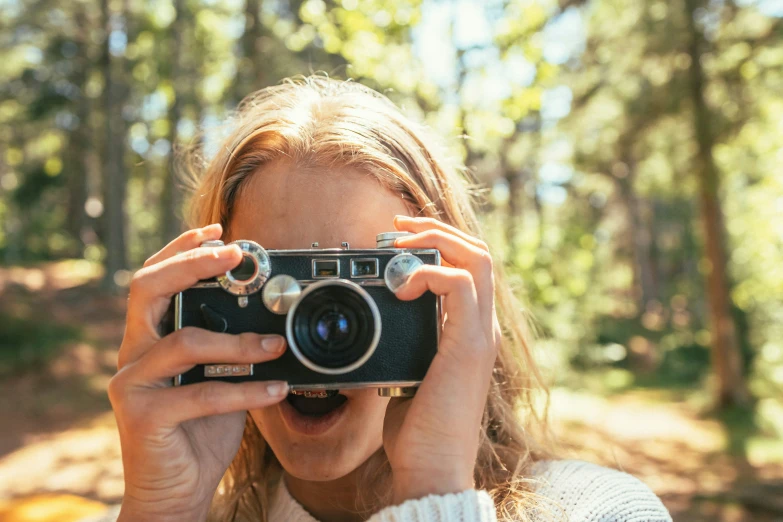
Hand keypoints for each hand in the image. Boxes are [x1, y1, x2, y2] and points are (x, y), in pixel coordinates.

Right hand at [108, 224, 289, 521]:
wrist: (176, 491)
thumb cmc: (199, 431)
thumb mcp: (219, 379)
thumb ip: (232, 349)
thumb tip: (275, 323)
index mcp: (149, 337)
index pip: (155, 278)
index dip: (182, 248)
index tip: (218, 231)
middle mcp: (133, 352)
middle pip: (147, 288)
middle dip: (192, 263)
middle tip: (236, 254)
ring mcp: (132, 384)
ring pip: (184, 342)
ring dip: (239, 340)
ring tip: (277, 344)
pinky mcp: (143, 416)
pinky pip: (201, 394)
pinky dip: (246, 390)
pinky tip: (276, 390)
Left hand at [382, 215, 499, 504]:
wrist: (431, 466)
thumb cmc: (417, 428)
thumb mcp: (406, 374)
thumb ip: (404, 345)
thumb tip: (377, 326)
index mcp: (467, 332)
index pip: (467, 269)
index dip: (437, 245)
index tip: (397, 240)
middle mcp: (481, 327)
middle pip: (477, 253)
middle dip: (436, 230)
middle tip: (397, 226)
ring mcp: (480, 334)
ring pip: (477, 260)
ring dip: (436, 241)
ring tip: (399, 242)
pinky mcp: (469, 345)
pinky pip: (460, 286)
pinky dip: (430, 273)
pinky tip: (402, 284)